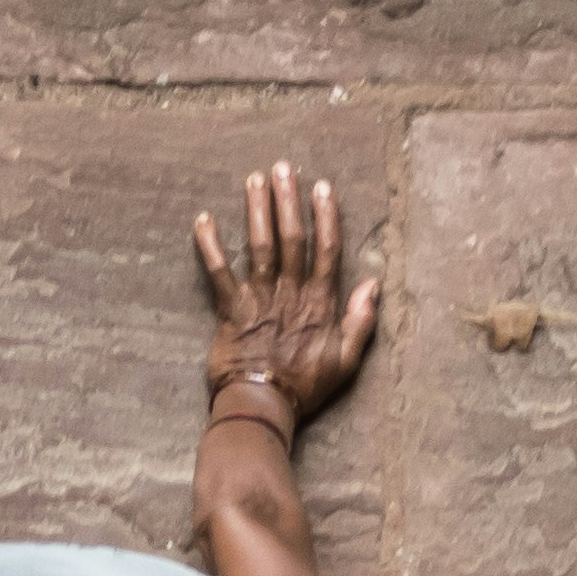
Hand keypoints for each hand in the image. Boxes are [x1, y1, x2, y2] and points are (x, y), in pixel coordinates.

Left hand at [195, 162, 382, 425]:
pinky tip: (203, 220)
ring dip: (256, 211)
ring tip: (254, 180)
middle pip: (292, 238)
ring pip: (260, 246)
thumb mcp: (345, 361)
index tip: (322, 187)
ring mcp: (259, 300)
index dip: (325, 216)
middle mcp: (290, 294)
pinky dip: (210, 246)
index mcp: (319, 304)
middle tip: (284, 168)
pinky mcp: (230, 311)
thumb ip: (361, 321)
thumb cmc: (304, 387)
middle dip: (288, 201)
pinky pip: (218, 273)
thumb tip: (373, 284)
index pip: (326, 250)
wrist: (262, 407)